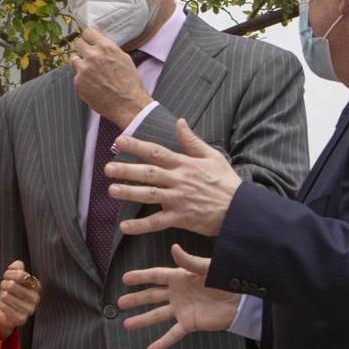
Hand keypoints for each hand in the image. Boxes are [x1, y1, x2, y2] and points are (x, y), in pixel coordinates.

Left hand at [0, 260, 40, 338]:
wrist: (6, 314)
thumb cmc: (11, 294)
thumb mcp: (13, 278)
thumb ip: (17, 267)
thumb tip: (18, 264)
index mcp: (36, 286)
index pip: (21, 275)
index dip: (9, 274)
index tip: (6, 276)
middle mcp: (35, 298)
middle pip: (12, 285)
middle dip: (4, 284)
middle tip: (4, 287)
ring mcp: (29, 309)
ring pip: (6, 296)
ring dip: (2, 296)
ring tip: (6, 298)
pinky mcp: (21, 319)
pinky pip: (4, 307)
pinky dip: (1, 305)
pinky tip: (5, 307)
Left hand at [69, 29, 152, 127]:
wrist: (127, 104)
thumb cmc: (129, 83)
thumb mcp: (124, 59)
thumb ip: (109, 49)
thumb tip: (100, 44)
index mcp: (106, 47)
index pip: (88, 32)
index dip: (89, 37)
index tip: (89, 41)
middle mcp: (93, 56)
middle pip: (78, 43)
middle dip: (82, 48)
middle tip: (87, 56)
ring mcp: (83, 69)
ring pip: (73, 59)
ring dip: (79, 63)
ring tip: (89, 71)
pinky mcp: (78, 82)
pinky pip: (76, 75)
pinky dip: (81, 78)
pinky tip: (92, 84)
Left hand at [105, 118, 240, 237]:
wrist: (240, 209)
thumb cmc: (226, 182)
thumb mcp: (212, 156)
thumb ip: (192, 141)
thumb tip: (179, 121)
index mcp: (185, 164)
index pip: (156, 152)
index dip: (137, 145)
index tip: (119, 141)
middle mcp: (179, 180)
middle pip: (149, 173)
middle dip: (127, 170)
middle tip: (107, 168)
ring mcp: (179, 200)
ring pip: (150, 195)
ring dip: (130, 193)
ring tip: (111, 191)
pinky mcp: (181, 218)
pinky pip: (157, 222)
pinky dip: (140, 226)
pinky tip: (124, 227)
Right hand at [119, 244, 238, 348]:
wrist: (242, 301)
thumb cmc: (225, 280)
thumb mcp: (208, 268)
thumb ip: (189, 261)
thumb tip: (173, 247)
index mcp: (180, 277)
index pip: (155, 276)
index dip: (140, 277)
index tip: (125, 278)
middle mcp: (177, 294)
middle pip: (152, 296)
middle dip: (136, 299)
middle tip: (120, 303)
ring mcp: (182, 309)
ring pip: (157, 315)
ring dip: (142, 320)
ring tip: (126, 324)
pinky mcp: (189, 323)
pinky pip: (173, 334)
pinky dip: (162, 342)